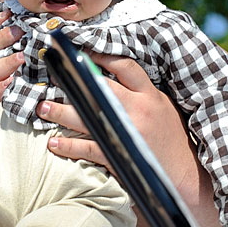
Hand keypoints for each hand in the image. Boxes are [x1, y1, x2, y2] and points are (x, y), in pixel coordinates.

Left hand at [37, 53, 199, 189]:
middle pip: (98, 88)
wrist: (185, 174)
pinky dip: (68, 146)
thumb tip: (112, 76)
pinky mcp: (120, 155)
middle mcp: (138, 109)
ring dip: (61, 112)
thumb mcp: (164, 108)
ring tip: (43, 107)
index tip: (79, 52)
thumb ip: (142, 92)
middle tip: (53, 76)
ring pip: (87, 116)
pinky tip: (53, 143)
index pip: (124, 66)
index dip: (101, 56)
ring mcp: (127, 132)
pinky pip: (88, 147)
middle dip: (73, 81)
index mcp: (150, 95)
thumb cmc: (173, 139)